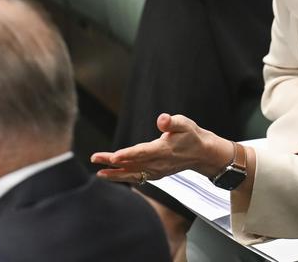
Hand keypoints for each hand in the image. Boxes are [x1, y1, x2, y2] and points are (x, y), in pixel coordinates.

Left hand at [91, 113, 232, 183]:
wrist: (202, 154)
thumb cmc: (192, 135)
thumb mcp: (185, 123)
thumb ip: (172, 122)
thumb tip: (162, 119)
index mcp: (164, 150)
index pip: (142, 153)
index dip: (127, 155)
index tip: (113, 157)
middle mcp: (159, 163)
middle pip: (132, 163)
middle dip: (112, 163)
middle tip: (95, 159)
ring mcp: (157, 171)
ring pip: (133, 173)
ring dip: (115, 173)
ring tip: (99, 172)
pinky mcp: (156, 174)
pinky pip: (138, 177)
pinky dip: (125, 177)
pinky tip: (113, 176)